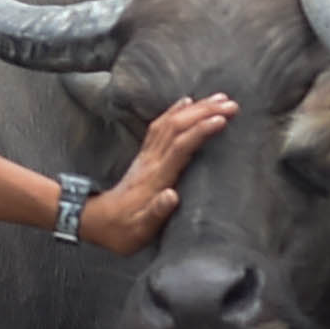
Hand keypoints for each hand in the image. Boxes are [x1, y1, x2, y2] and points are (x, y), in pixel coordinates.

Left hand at [78, 93, 234, 253]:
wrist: (97, 222)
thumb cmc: (123, 230)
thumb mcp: (139, 230)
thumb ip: (156, 213)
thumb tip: (172, 196)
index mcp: (156, 178)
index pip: (180, 147)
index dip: (200, 131)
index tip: (222, 119)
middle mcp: (151, 161)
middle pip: (177, 127)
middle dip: (204, 111)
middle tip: (231, 103)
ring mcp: (147, 155)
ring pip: (170, 122)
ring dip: (195, 107)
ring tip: (219, 98)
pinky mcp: (145, 154)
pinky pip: (160, 126)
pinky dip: (175, 110)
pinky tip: (187, 102)